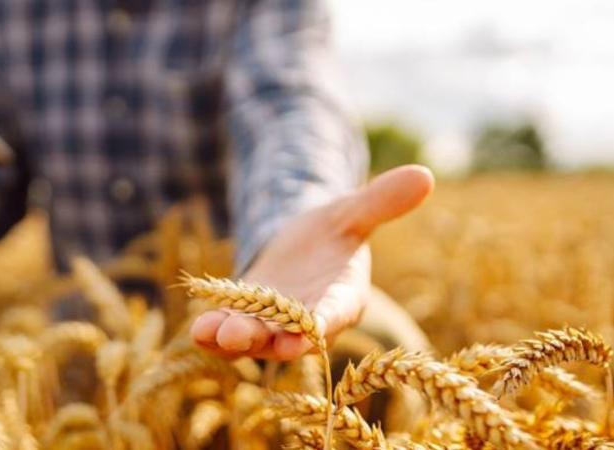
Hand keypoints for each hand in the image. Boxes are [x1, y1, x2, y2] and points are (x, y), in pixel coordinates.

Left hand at [191, 165, 434, 359]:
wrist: (300, 249)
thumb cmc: (333, 234)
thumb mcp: (352, 212)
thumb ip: (381, 201)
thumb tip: (426, 173)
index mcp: (342, 297)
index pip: (335, 312)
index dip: (322, 321)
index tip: (308, 333)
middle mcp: (308, 321)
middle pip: (288, 336)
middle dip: (265, 338)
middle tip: (239, 337)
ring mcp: (274, 326)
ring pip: (254, 338)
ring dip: (232, 338)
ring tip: (209, 333)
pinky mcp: (246, 321)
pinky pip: (230, 332)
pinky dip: (214, 334)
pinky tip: (197, 330)